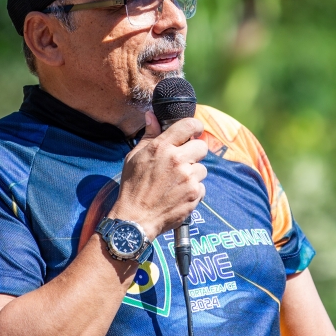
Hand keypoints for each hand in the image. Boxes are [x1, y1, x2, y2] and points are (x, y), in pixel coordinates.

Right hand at [110, 111, 207, 239]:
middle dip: (194, 152)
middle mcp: (178, 160)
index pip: (189, 125)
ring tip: (176, 182)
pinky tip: (178, 194)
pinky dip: (193, 191)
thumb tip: (151, 116)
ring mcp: (188, 178)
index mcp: (162, 147)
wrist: (135, 219)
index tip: (195, 130)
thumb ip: (148, 135)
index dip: (195, 126)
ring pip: (202, 169)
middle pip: (202, 146)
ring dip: (193, 174)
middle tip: (184, 161)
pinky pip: (201, 187)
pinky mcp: (194, 194)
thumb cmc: (133, 187)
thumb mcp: (134, 157)